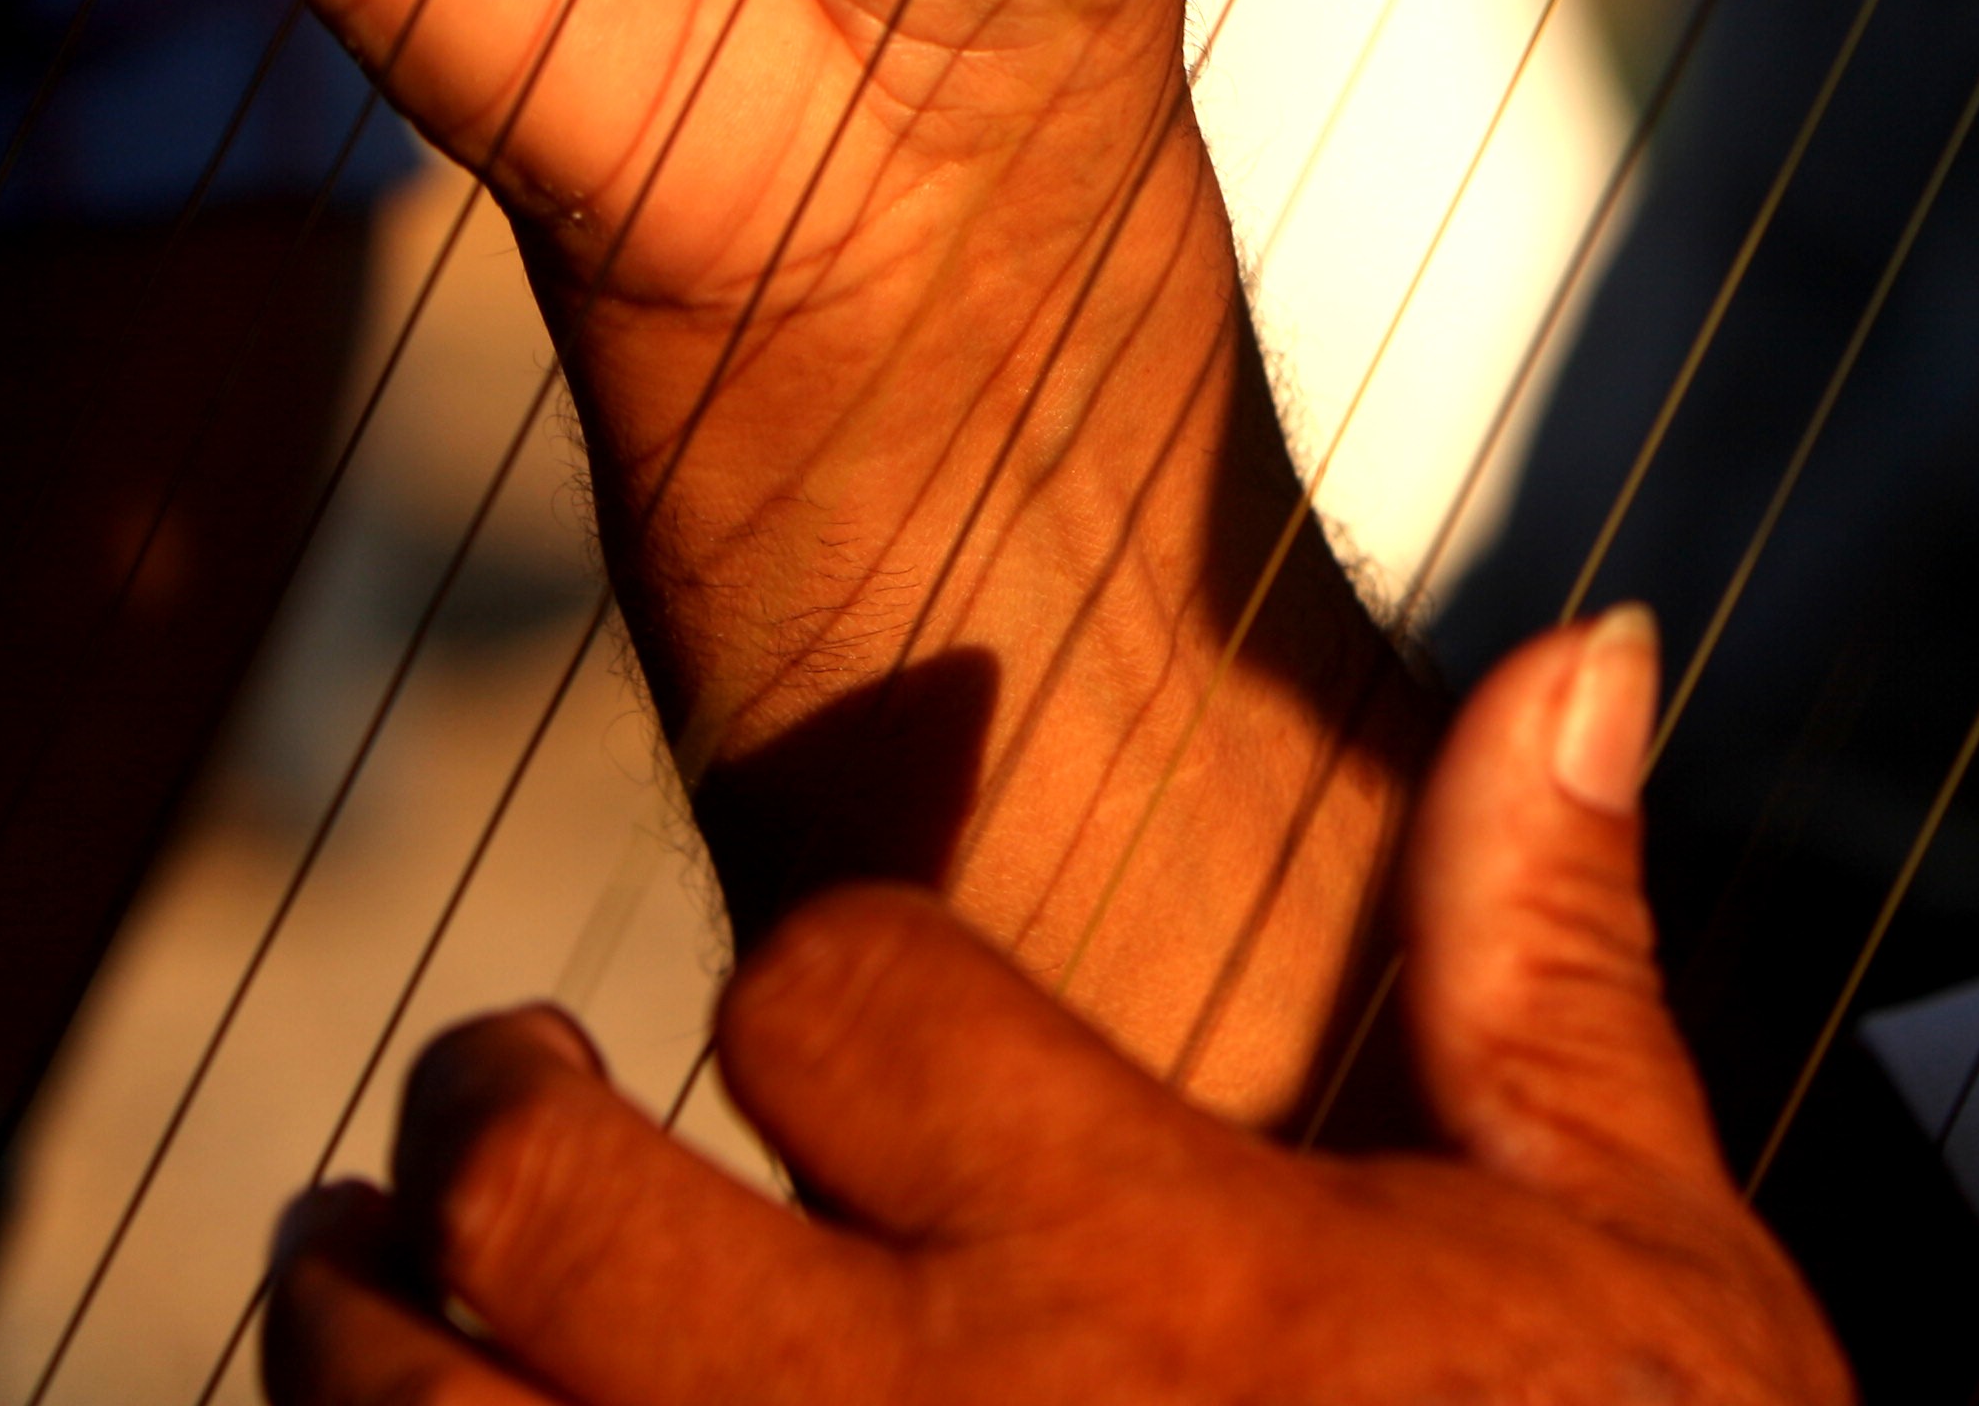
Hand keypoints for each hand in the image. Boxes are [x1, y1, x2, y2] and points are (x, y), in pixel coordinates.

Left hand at [260, 617, 1847, 1405]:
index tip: (823, 1014)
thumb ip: (1543, 959)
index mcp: (1158, 1260)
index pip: (832, 996)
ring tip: (348, 1277)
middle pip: (550, 1212)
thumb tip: (1570, 644)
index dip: (818, 976)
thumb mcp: (1634, 1260)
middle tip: (488, 1090)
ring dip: (344, 1341)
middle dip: (482, 1123)